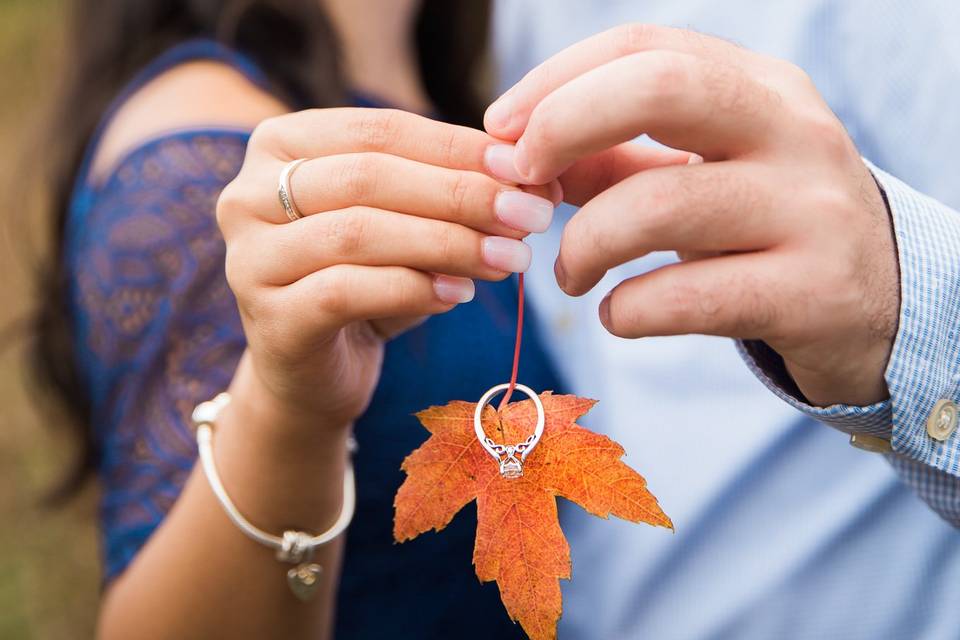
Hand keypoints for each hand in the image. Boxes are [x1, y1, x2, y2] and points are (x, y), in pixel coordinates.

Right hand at [217, 108, 558, 426]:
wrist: (317, 370)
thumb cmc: (366, 282)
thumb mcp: (406, 225)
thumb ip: (451, 193)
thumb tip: (534, 181)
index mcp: (282, 145)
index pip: (381, 130)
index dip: (459, 148)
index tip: (527, 170)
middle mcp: (248, 193)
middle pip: (369, 177)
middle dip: (461, 194)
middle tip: (530, 216)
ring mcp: (249, 257)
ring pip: (359, 233)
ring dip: (446, 243)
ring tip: (509, 258)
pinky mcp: (268, 318)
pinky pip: (345, 292)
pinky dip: (411, 290)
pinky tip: (459, 295)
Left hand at [484, 24, 898, 407]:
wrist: (880, 305)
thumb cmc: (768, 228)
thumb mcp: (706, 173)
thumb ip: (618, 160)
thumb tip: (519, 152)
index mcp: (761, 89)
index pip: (643, 46)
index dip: (553, 82)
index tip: (500, 131)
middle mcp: (794, 133)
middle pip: (659, 88)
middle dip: (562, 126)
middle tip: (522, 182)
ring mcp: (811, 211)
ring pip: (660, 206)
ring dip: (583, 245)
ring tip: (571, 274)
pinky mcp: (812, 294)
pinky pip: (687, 297)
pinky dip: (626, 311)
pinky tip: (618, 315)